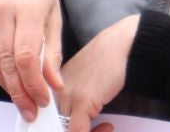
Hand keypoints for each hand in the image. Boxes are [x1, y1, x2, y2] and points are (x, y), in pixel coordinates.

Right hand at [0, 0, 63, 120]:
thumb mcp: (54, 14)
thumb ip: (53, 51)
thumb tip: (54, 83)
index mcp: (27, 8)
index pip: (26, 56)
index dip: (33, 84)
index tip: (43, 99)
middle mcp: (2, 11)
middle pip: (7, 63)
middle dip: (19, 92)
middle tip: (30, 108)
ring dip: (7, 84)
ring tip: (22, 97)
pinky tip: (9, 75)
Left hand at [60, 15, 136, 131]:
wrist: (121, 46)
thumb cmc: (105, 60)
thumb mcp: (80, 79)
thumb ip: (72, 98)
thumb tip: (74, 123)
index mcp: (51, 83)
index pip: (48, 115)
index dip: (61, 126)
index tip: (76, 127)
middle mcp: (54, 89)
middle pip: (54, 124)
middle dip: (71, 131)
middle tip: (93, 129)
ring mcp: (68, 95)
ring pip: (64, 130)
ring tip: (101, 128)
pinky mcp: (82, 100)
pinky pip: (78, 131)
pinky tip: (107, 126)